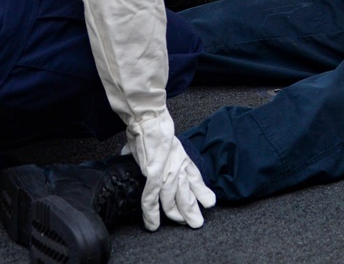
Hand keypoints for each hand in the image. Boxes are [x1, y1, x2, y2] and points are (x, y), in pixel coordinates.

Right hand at [126, 111, 215, 230]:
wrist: (149, 117)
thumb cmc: (154, 125)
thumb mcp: (165, 138)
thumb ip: (157, 149)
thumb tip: (135, 150)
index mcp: (181, 157)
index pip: (194, 178)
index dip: (201, 191)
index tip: (208, 202)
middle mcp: (178, 167)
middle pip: (187, 192)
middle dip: (192, 209)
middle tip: (197, 222)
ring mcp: (166, 171)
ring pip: (173, 199)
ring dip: (177, 214)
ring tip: (182, 225)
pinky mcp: (153, 174)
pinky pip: (151, 198)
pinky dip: (151, 213)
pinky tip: (152, 224)